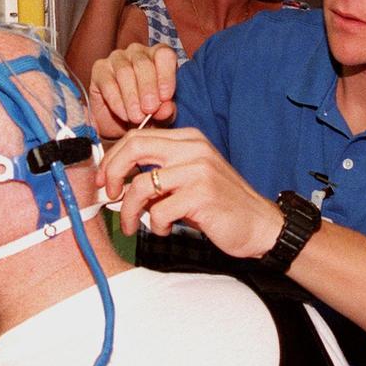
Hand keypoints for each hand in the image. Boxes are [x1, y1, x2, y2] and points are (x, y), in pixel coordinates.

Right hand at [88, 43, 178, 136]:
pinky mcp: (99, 69)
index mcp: (157, 57)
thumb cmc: (144, 111)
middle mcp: (137, 52)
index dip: (166, 76)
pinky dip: (117, 102)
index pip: (164, 55)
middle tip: (150, 109)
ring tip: (137, 117)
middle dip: (148, 89)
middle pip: (143, 64)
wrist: (118, 124)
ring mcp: (116, 58)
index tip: (165, 97)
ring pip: (124, 72)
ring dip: (132, 97)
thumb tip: (166, 108)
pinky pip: (108, 83)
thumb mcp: (160, 114)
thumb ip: (166, 110)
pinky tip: (124, 115)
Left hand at [97, 127, 283, 259]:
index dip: (113, 158)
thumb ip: (160, 174)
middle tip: (110, 195)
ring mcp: (198, 170)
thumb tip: (119, 182)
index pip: (137, 136)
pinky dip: (155, 225)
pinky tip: (165, 229)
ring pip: (141, 185)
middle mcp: (193, 148)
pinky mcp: (202, 195)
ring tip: (133, 225)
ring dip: (129, 210)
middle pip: (134, 148)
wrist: (260, 224)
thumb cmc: (220, 205)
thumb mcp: (189, 179)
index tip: (105, 180)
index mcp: (189, 139)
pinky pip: (159, 211)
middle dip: (112, 173)